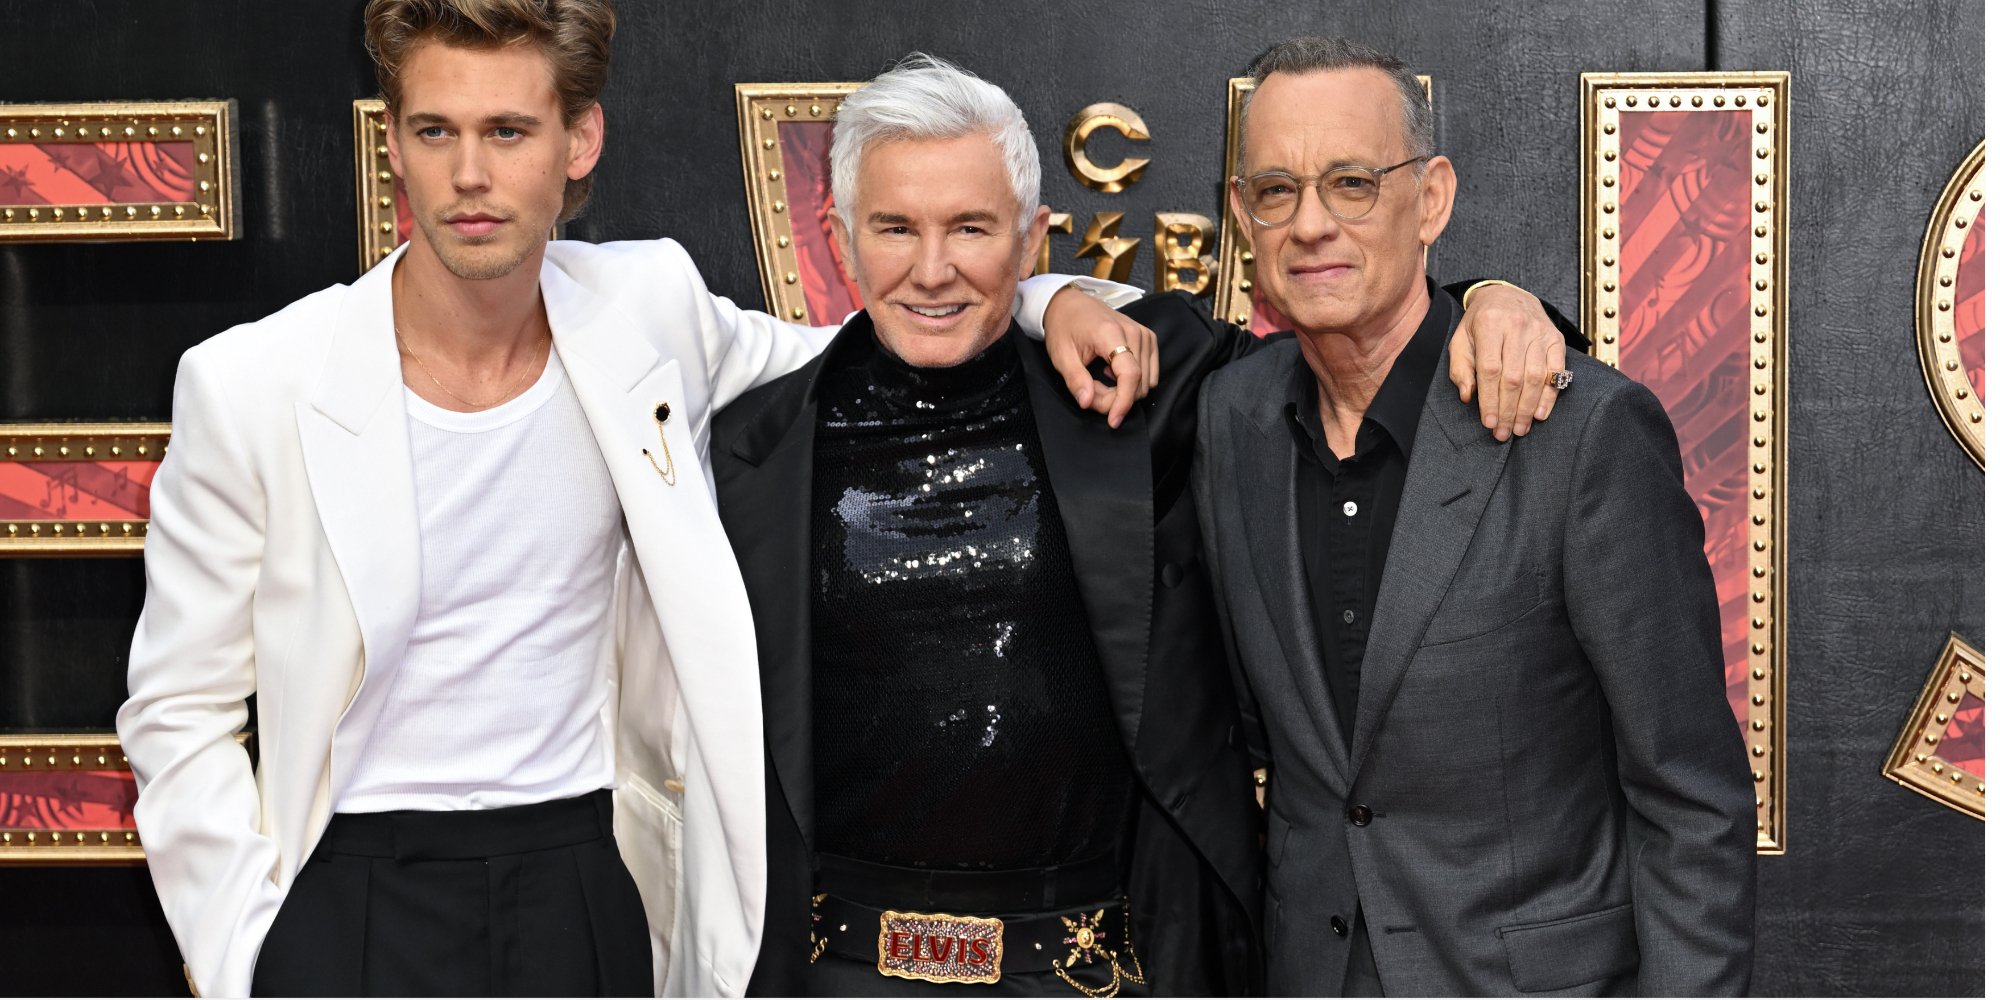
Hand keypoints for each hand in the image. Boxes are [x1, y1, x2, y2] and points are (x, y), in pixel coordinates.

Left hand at [1042, 285, 1158, 427]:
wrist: (1070, 303)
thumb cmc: (1064, 326)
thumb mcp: (1061, 355)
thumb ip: (1075, 379)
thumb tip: (1087, 402)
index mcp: (1111, 334)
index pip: (1130, 375)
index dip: (1123, 402)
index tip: (1114, 420)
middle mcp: (1134, 332)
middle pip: (1138, 382)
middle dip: (1115, 397)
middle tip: (1091, 390)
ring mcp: (1144, 334)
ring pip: (1145, 381)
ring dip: (1123, 391)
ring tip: (1099, 380)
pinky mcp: (1148, 338)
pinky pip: (1149, 373)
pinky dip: (1132, 382)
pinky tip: (1112, 374)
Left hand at [1448, 281, 1566, 440]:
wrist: (1507, 295)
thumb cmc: (1480, 323)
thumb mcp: (1461, 339)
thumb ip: (1460, 368)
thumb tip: (1468, 396)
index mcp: (1490, 324)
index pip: (1490, 370)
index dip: (1490, 400)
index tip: (1488, 423)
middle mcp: (1517, 326)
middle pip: (1514, 377)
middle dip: (1508, 410)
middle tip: (1503, 433)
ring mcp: (1540, 332)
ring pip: (1536, 377)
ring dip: (1528, 408)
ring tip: (1520, 428)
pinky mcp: (1556, 338)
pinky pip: (1556, 370)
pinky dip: (1550, 395)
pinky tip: (1541, 413)